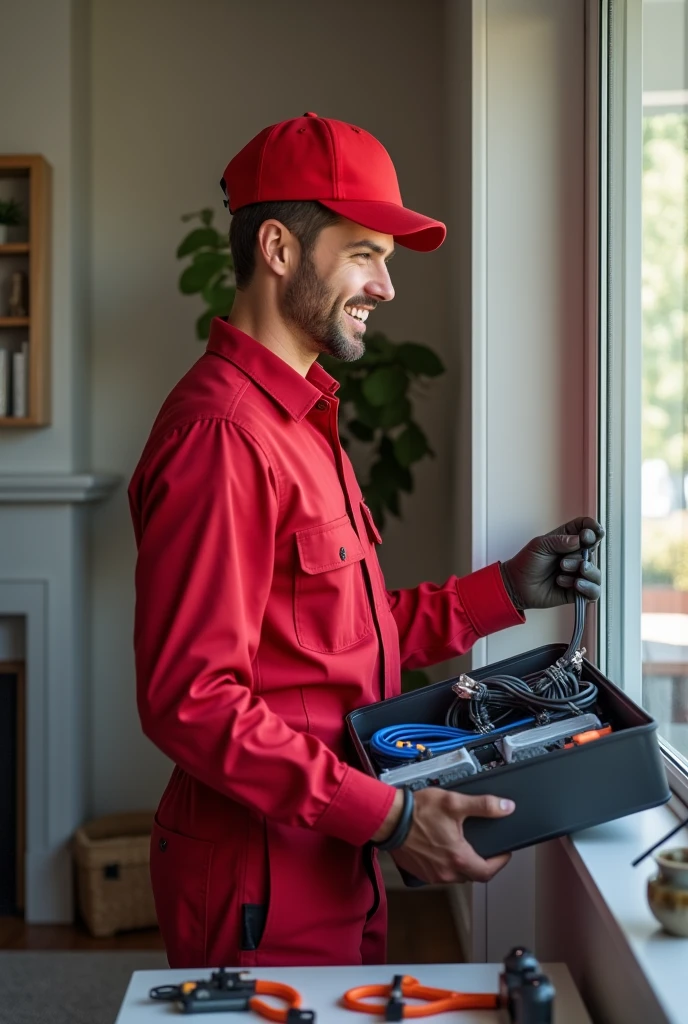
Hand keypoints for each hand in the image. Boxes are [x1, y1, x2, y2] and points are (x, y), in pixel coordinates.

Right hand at [390, 788, 514, 883]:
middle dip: (482, 864)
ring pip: (456, 875)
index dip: (499, 863)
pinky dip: (446, 864)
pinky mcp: (420, 872)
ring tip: (463, 846)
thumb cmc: (418, 811)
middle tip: (485, 849)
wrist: (388, 819)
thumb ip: (484, 806)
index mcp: (458, 857)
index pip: (487, 872)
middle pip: (472, 875)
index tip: (504, 854)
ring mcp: (431, 875)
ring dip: (463, 864)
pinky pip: (440, 873)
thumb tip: (507, 808)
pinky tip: (443, 849)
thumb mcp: (454, 803)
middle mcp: (446, 871)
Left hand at [500, 515, 603, 610]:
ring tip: (565, 572)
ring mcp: (578, 574)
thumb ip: (560, 541)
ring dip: (585, 572)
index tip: (587, 535)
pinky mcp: (578, 591)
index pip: (587, 529)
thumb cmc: (527, 562)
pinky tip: (576, 585)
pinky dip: (588, 587)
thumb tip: (580, 540)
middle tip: (562, 563)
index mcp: (568, 539)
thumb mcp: (540, 545)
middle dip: (579, 557)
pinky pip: (594, 591)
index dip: (593, 529)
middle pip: (592, 552)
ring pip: (595, 572)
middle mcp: (576, 556)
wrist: (517, 585)